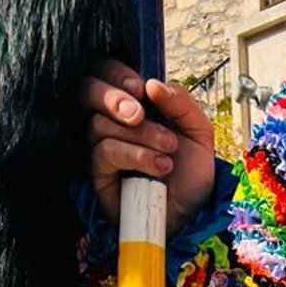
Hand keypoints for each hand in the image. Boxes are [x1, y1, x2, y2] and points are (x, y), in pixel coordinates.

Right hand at [81, 60, 217, 230]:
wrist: (192, 214)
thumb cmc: (191, 174)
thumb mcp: (198, 132)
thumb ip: (182, 103)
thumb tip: (152, 84)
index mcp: (134, 103)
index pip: (106, 72)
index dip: (116, 73)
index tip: (140, 89)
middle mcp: (113, 121)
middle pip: (86, 90)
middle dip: (113, 98)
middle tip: (138, 115)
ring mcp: (102, 146)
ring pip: (100, 124)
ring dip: (140, 136)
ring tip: (168, 151)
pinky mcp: (98, 173)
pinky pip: (104, 153)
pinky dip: (135, 156)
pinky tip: (159, 167)